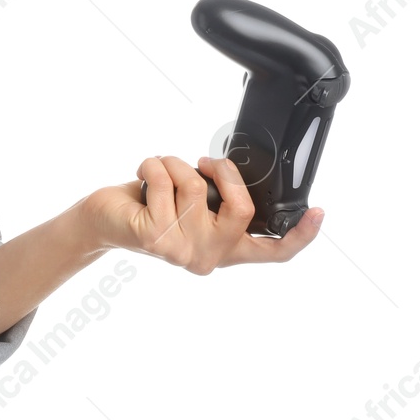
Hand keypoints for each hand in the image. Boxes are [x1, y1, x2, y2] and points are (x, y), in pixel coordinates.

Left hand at [79, 154, 323, 272]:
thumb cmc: (147, 208)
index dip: (301, 235)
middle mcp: (207, 257)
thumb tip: (232, 172)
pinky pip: (165, 181)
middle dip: (222, 170)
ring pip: (196, 187)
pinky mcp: (155, 238)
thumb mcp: (191, 208)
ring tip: (160, 169)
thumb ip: (217, 202)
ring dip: (175, 163)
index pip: (273, 252)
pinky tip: (142, 173)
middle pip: (241, 208)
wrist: (102, 221)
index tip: (318, 212)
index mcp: (224, 250)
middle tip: (203, 162)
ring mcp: (182, 251)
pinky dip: (153, 165)